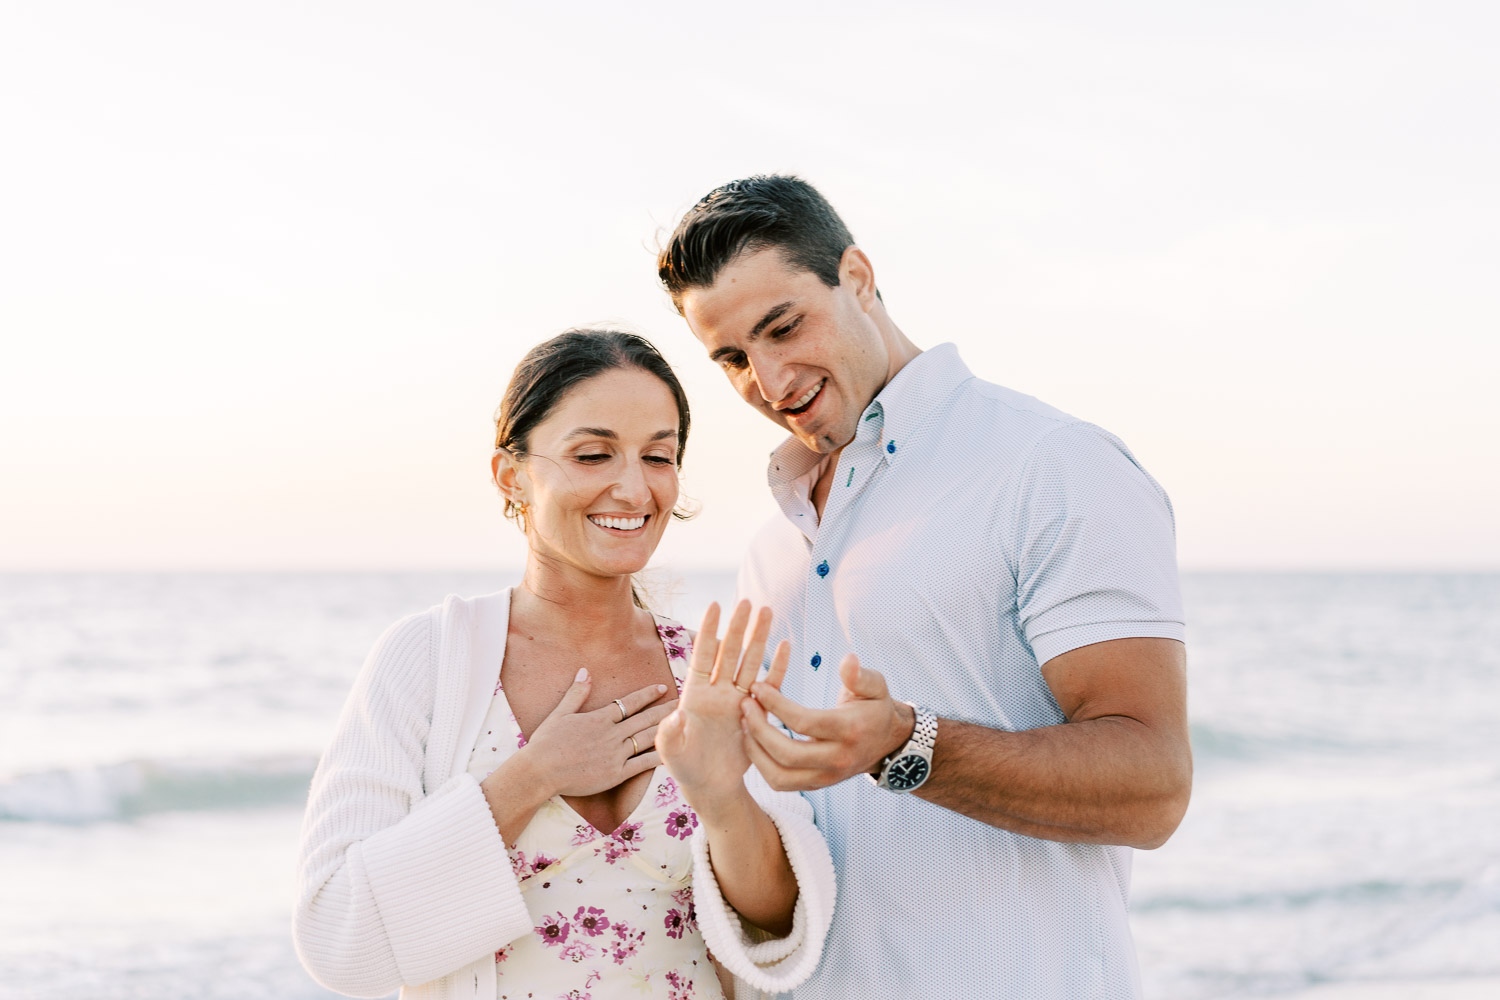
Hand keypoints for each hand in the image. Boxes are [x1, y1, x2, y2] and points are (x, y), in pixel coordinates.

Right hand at [508, 669, 676, 798]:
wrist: (540, 771)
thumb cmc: (545, 743)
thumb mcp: (559, 713)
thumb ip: (576, 693)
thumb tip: (584, 671)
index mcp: (599, 718)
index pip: (629, 703)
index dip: (646, 695)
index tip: (661, 687)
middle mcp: (611, 734)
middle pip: (644, 718)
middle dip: (665, 709)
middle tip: (684, 701)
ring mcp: (614, 754)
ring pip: (646, 738)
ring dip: (666, 728)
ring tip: (683, 721)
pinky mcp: (615, 774)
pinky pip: (641, 764)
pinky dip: (657, 758)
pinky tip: (672, 753)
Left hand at [657, 601, 787, 812]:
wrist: (709, 788)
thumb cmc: (684, 767)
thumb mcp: (670, 752)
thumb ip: (669, 733)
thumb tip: (678, 714)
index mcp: (695, 695)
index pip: (703, 655)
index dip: (708, 630)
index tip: (715, 604)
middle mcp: (718, 692)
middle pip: (730, 652)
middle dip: (738, 627)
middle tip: (749, 601)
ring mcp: (738, 701)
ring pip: (750, 663)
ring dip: (759, 638)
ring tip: (767, 612)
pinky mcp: (756, 715)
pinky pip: (769, 688)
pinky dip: (778, 667)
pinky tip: (785, 646)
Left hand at [742, 652, 915, 791]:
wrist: (888, 744)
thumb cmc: (875, 708)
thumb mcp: (875, 686)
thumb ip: (860, 675)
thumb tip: (847, 660)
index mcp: (849, 731)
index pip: (804, 721)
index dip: (775, 704)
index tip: (757, 687)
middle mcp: (838, 759)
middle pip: (787, 754)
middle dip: (758, 729)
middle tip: (744, 705)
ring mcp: (826, 777)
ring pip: (780, 776)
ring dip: (755, 751)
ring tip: (744, 724)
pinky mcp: (817, 785)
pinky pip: (781, 782)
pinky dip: (762, 764)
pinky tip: (754, 740)